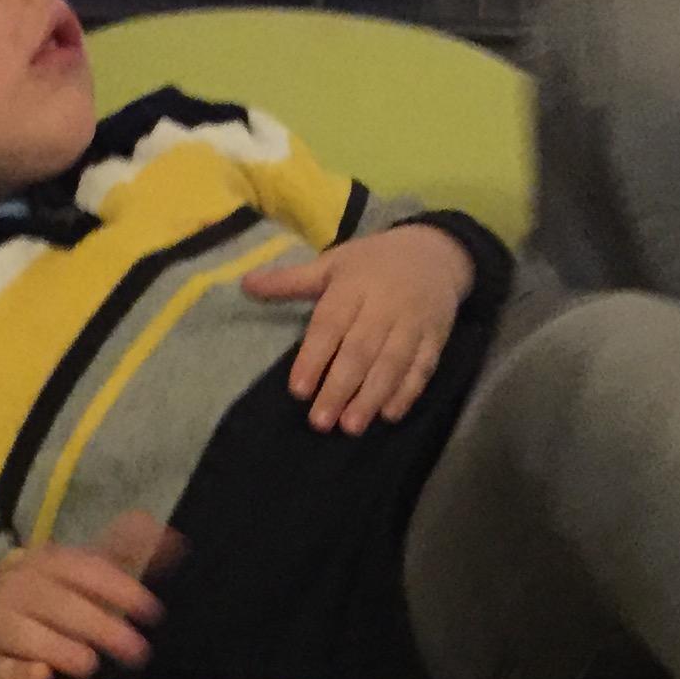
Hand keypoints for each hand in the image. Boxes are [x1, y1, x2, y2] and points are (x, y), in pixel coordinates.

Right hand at [0, 512, 182, 678]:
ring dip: (58, 647)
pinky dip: (14, 673)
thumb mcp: (84, 572)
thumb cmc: (50, 597)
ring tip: (89, 665)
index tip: (151, 610)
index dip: (117, 586)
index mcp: (47, 564)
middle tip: (136, 650)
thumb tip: (176, 537)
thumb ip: (126, 555)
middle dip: (98, 625)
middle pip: (56, 602)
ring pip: (23, 633)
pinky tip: (41, 677)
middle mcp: (16, 588)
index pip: (82, 568)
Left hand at [241, 224, 472, 433]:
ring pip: (392, 363)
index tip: (298, 390)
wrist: (435, 252)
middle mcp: (383, 306)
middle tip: (320, 422)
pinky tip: (389, 414)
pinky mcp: (435, 338)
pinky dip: (408, 392)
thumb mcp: (332, 263)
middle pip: (361, 350)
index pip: (330, 325)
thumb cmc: (372, 262)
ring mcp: (412, 323)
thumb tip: (244, 284)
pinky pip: (422, 368)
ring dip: (372, 397)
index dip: (314, 358)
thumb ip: (290, 281)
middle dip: (340, 387)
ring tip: (351, 426)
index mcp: (353, 286)